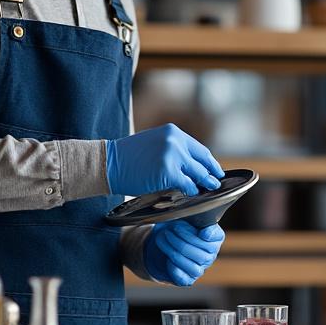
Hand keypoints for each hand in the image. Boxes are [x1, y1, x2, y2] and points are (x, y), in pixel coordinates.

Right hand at [107, 124, 222, 196]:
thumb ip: (172, 150)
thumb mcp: (154, 143)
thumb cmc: (128, 157)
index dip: (209, 161)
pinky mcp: (169, 171)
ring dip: (205, 181)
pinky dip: (192, 189)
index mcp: (173, 132)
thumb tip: (190, 165)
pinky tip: (192, 192)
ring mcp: (173, 155)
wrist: (109, 163)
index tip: (214, 169)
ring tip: (210, 188)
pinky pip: (187, 183)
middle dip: (211, 172)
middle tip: (216, 181)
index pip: (198, 148)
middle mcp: (175, 140)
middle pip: (201, 159)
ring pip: (197, 172)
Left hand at [144, 221, 224, 284]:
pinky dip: (174, 267)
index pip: (216, 237)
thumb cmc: (179, 228)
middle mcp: (210, 255)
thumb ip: (191, 215)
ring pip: (191, 265)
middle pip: (202, 252)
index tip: (202, 232)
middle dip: (183, 239)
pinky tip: (167, 257)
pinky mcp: (187, 279)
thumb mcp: (186, 217)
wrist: (166, 244)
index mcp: (214, 238)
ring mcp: (200, 268)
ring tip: (164, 238)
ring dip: (174, 250)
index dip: (211, 235)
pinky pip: (183, 277)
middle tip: (171, 229)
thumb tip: (189, 213)